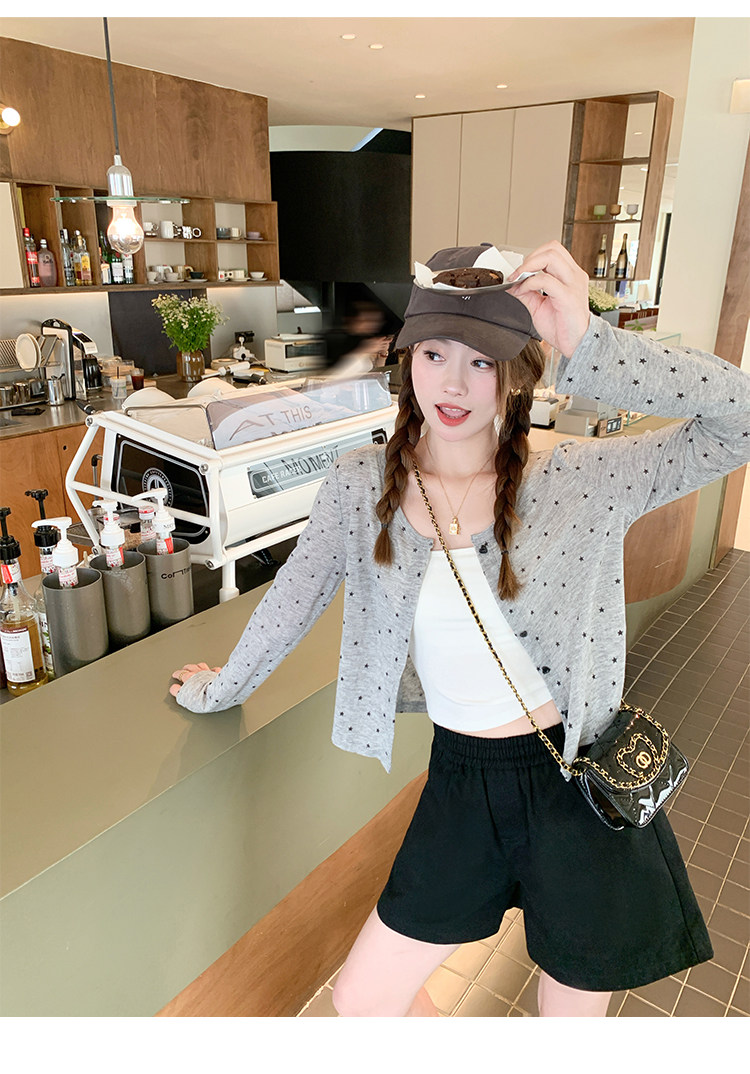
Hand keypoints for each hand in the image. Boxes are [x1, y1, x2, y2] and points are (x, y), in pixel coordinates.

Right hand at [170, 662, 221, 696]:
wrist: (218, 694)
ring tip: (195, 667)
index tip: (175, 675)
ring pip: (202, 666)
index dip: (177, 674)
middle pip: (191, 667)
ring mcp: (209, 673)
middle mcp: (199, 673)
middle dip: (186, 668)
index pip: (181, 674)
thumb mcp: (185, 697)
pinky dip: (212, 670)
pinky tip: (212, 670)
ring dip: (197, 666)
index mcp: (189, 677)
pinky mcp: (218, 675)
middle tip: (184, 669)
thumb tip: (173, 688)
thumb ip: (178, 692)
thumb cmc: (203, 697)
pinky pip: (215, 670)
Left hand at [507, 241, 590, 357]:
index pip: (553, 250)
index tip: (518, 271)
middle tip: (517, 274)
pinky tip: (523, 291)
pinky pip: (546, 280)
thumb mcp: (538, 306)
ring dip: (528, 266)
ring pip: (550, 257)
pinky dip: (530, 283)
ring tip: (518, 280)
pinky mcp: (568, 297)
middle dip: (529, 258)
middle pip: (552, 248)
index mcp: (570, 275)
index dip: (533, 256)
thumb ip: (526, 293)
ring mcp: (573, 284)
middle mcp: (574, 276)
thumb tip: (510, 283)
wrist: (576, 345)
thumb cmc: (562, 327)